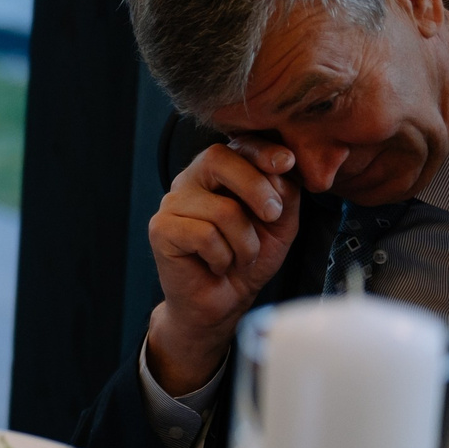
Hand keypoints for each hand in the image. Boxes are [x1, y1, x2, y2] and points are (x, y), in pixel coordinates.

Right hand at [145, 141, 300, 393]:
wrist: (222, 302)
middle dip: (256, 188)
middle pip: (219, 160)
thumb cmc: (247, 259)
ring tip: (240, 257)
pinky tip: (217, 265)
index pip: (237, 145)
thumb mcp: (279, 222)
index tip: (287, 164)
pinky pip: (205, 236)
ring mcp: (172, 203)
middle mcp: (191, 181)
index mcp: (219, 173)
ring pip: (222, 209)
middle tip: (271, 217)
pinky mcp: (161, 229)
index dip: (262, 150)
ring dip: (244, 243)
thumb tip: (281, 170)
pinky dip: (223, 258)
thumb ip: (283, 192)